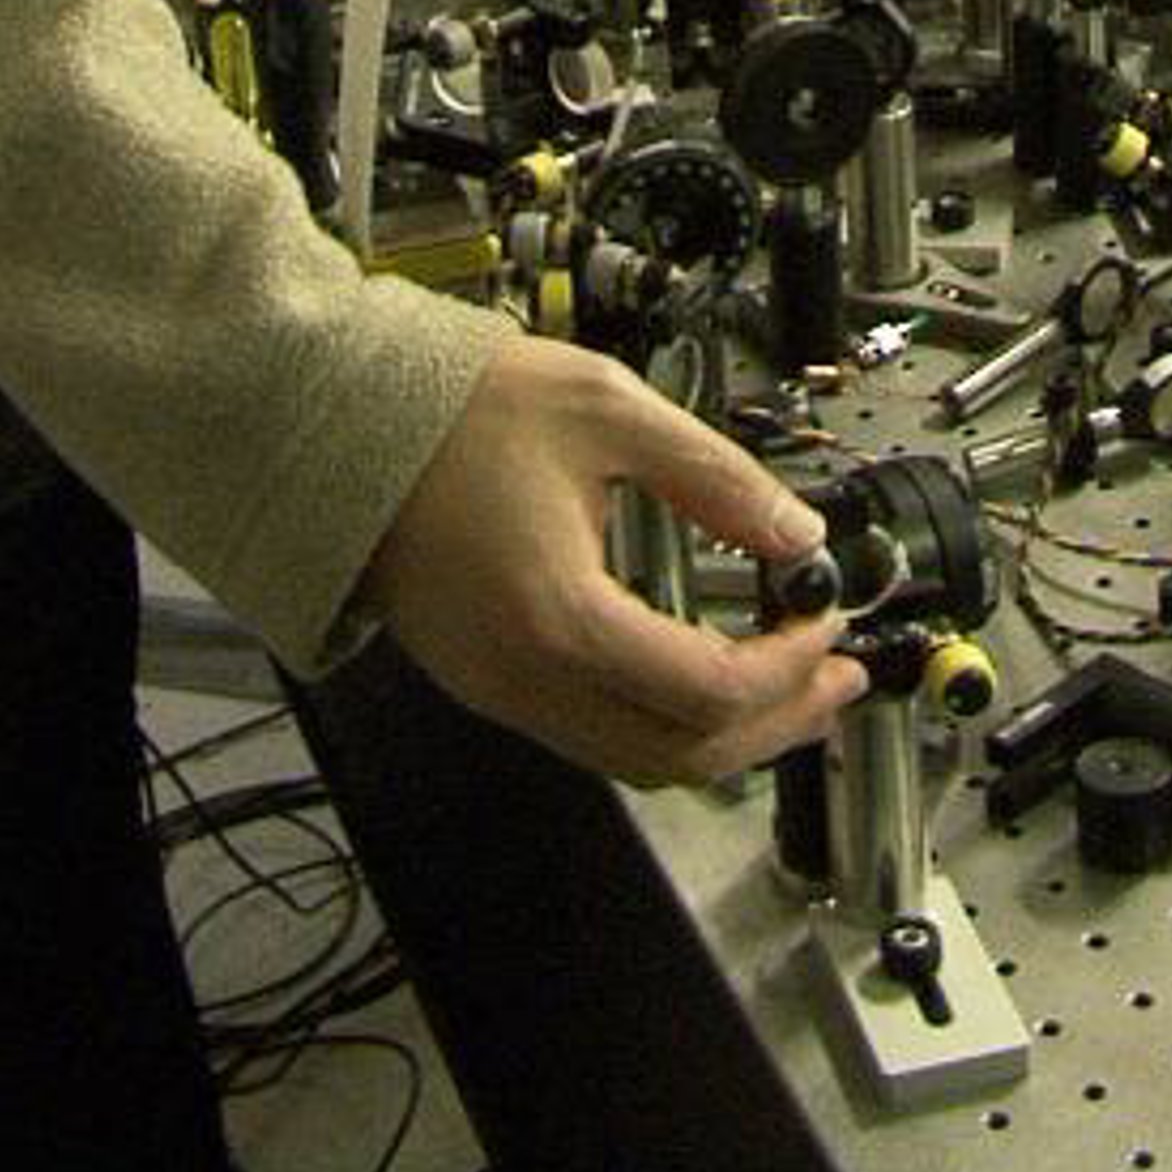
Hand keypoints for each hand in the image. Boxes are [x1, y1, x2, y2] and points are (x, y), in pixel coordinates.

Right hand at [359, 341, 866, 785]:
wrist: (336, 419)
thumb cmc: (450, 410)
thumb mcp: (605, 410)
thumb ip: (713, 474)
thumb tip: (795, 528)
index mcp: (558, 616)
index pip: (707, 690)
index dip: (787, 668)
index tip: (827, 623)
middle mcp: (526, 677)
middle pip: (680, 756)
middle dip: (777, 725)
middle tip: (834, 679)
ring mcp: (499, 690)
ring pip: (638, 762)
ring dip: (724, 733)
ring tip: (787, 684)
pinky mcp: (485, 680)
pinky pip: (593, 734)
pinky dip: (665, 720)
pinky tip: (702, 672)